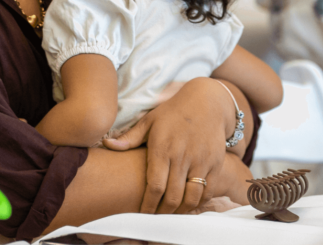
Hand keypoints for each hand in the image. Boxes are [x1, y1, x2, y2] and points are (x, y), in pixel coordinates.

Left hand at [102, 78, 231, 213]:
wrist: (206, 103)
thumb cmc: (172, 113)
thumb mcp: (149, 121)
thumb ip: (129, 137)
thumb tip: (107, 144)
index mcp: (162, 148)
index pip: (155, 185)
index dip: (149, 204)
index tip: (142, 213)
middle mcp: (183, 157)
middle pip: (173, 196)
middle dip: (163, 212)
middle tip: (155, 218)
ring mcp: (201, 161)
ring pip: (192, 197)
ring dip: (181, 210)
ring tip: (171, 214)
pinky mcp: (216, 164)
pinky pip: (207, 190)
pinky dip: (198, 202)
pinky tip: (188, 204)